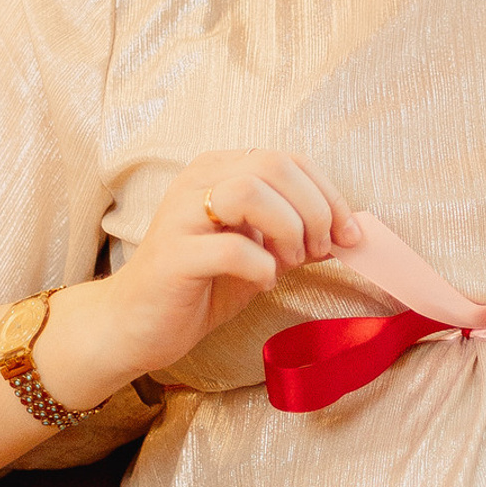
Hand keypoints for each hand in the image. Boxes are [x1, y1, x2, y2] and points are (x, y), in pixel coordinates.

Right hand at [62, 150, 359, 388]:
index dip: (329, 195)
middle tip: (318, 250)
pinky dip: (261, 266)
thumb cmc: (201, 285)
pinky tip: (262, 282)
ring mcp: (181, 215)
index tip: (350, 235)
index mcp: (221, 170)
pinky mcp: (173, 255)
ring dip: (287, 228)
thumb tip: (347, 233)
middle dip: (313, 208)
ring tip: (288, 262)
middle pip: (275, 165)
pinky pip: (231, 248)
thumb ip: (296, 236)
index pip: (290, 160)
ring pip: (251, 191)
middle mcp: (198, 181)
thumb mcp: (259, 253)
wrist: (135, 325)